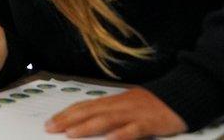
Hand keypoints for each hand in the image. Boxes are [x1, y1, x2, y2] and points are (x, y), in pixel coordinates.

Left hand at [45, 88, 185, 138]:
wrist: (181, 96)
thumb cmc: (151, 104)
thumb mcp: (127, 105)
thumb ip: (109, 112)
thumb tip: (87, 121)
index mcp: (112, 101)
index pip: (84, 106)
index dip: (66, 114)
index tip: (50, 122)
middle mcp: (119, 105)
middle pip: (90, 111)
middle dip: (68, 120)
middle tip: (50, 128)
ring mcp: (134, 113)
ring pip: (107, 119)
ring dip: (87, 126)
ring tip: (71, 133)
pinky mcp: (150, 122)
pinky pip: (134, 129)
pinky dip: (121, 135)